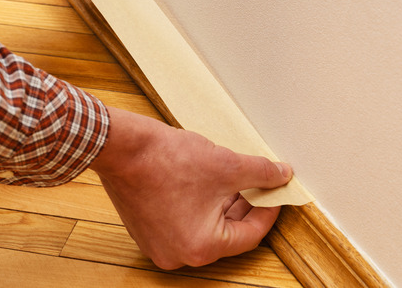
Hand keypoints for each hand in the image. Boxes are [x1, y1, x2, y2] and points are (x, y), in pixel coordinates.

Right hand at [90, 107, 292, 269]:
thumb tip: (280, 175)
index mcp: (201, 247)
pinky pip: (182, 222)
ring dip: (220, 204)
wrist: (121, 146)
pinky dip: (197, 205)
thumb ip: (260, 173)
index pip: (250, 235)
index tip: (276, 193)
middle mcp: (178, 255)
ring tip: (231, 178)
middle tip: (257, 183)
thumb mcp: (226, 165)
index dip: (268, 210)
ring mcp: (158, 244)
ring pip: (204, 227)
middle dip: (244, 205)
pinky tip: (205, 181)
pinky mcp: (145, 229)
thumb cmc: (166, 159)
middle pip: (226, 233)